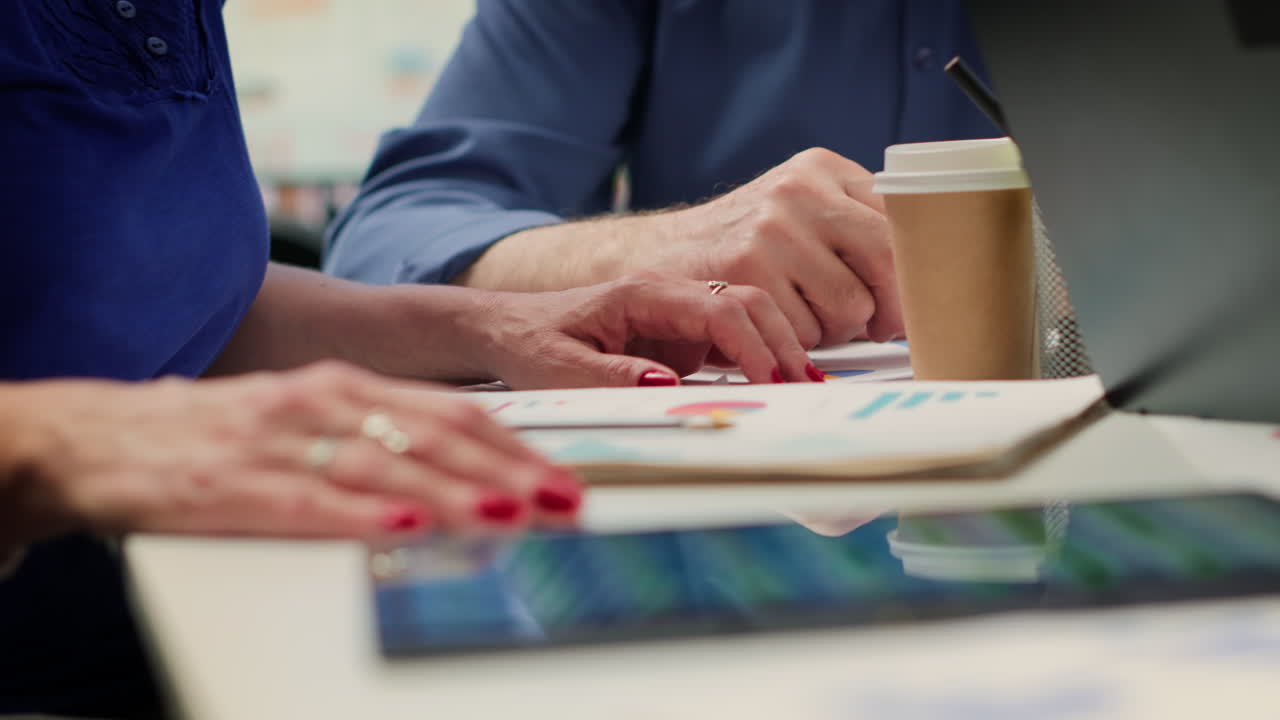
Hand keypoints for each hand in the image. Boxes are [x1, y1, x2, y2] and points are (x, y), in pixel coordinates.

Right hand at [0, 362, 580, 546]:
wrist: (100, 435)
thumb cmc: (219, 434)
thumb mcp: (307, 418)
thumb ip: (378, 438)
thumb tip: (465, 471)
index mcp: (344, 386)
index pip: (450, 411)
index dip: (514, 445)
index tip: (563, 477)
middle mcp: (320, 402)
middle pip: (430, 436)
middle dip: (504, 471)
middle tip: (560, 500)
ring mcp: (277, 441)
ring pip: (380, 467)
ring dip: (449, 493)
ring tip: (506, 513)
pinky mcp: (231, 486)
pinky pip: (305, 504)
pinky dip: (357, 518)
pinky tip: (401, 531)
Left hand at [474, 272, 819, 388]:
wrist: (508, 329)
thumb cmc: (529, 343)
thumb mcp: (557, 369)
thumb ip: (609, 376)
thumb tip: (669, 384)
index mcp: (641, 293)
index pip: (716, 309)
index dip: (752, 345)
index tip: (770, 383)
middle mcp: (668, 296)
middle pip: (746, 303)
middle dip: (782, 342)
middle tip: (805, 387)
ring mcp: (677, 314)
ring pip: (748, 317)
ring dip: (778, 348)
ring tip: (804, 386)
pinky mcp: (680, 336)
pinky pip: (731, 340)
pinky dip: (759, 359)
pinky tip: (779, 383)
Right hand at [644, 148, 902, 346]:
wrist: (664, 256)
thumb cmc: (744, 244)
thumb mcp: (800, 210)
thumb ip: (854, 224)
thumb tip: (925, 275)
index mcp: (821, 169)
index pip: (900, 222)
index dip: (914, 272)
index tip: (914, 298)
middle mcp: (799, 192)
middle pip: (888, 263)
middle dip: (891, 308)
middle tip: (880, 327)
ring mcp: (772, 231)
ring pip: (852, 306)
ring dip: (838, 329)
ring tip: (811, 318)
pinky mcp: (748, 273)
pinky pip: (809, 330)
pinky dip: (800, 342)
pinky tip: (779, 324)